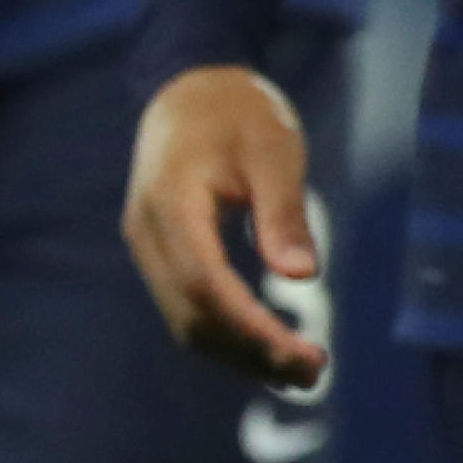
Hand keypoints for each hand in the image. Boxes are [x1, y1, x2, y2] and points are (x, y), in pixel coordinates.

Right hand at [125, 62, 329, 386]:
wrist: (190, 90)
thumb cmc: (238, 113)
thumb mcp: (273, 150)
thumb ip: (284, 212)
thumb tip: (301, 276)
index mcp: (171, 201)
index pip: (204, 283)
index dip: (250, 327)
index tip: (302, 354)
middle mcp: (147, 232)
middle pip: (191, 315)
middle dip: (251, 353)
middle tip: (315, 372)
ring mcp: (148, 246)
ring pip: (186, 321)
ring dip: (239, 353)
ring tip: (300, 371)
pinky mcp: (160, 255)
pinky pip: (187, 308)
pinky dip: (227, 335)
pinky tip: (268, 346)